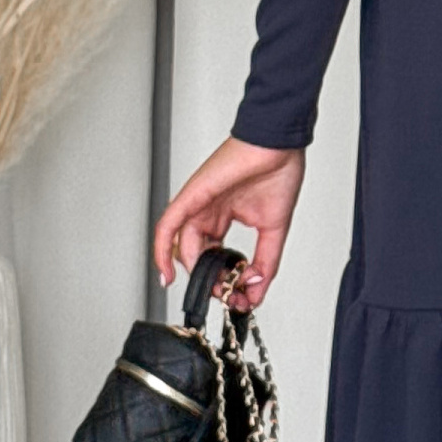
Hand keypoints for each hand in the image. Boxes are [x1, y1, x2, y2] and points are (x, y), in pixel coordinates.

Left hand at [153, 136, 305, 312]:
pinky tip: (167, 272)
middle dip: (213, 282)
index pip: (216, 258)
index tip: (240, 296)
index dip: (226, 280)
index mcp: (224, 217)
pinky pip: (167, 227)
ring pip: (182, 247)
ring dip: (196, 274)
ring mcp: (197, 205)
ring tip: (216, 288)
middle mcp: (207, 213)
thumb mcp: (273, 229)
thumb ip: (265, 262)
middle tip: (229, 294)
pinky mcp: (190, 197)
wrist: (279, 145)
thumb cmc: (278, 171)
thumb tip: (258, 289)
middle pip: (199, 257)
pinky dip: (162, 251)